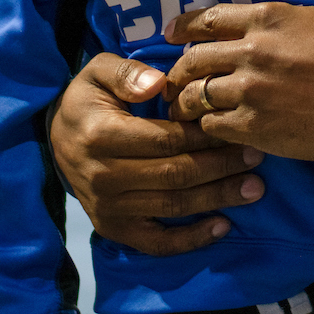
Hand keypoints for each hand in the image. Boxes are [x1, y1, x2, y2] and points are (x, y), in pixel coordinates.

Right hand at [49, 52, 265, 254]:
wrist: (56, 138)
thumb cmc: (88, 98)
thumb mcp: (98, 71)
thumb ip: (127, 72)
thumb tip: (158, 84)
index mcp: (102, 135)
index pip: (165, 139)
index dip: (204, 135)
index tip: (236, 125)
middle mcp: (104, 177)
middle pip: (175, 174)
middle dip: (221, 166)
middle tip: (256, 155)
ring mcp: (108, 208)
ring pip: (173, 205)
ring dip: (216, 198)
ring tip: (254, 188)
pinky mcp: (114, 228)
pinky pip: (156, 242)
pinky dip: (190, 240)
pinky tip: (222, 227)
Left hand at [163, 2, 313, 159]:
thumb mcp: (312, 18)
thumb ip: (276, 22)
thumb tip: (256, 28)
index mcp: (263, 19)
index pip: (207, 20)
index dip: (182, 28)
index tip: (170, 35)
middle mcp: (248, 51)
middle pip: (192, 60)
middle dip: (178, 72)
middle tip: (174, 83)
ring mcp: (248, 91)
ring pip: (195, 96)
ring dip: (186, 104)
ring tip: (184, 112)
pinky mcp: (253, 126)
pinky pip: (212, 127)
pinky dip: (206, 129)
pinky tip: (209, 132)